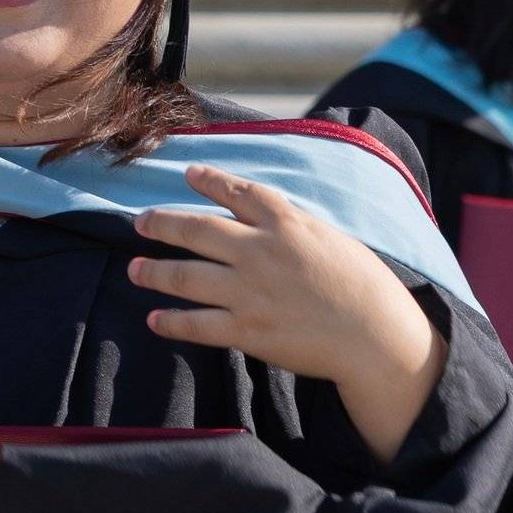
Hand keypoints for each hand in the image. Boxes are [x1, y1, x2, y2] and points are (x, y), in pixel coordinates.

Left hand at [130, 163, 446, 464]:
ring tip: (134, 270)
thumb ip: (291, 225)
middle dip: (161, 224)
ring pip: (184, 276)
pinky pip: (197, 324)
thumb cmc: (363, 287)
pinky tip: (155, 320)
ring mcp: (250, 292)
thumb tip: (257, 214)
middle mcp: (261, 252)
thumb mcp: (330, 239)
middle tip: (139, 222)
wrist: (379, 339)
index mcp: (287, 225)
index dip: (210, 180)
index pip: (240, 192)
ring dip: (152, 272)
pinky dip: (171, 322)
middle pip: (196, 230)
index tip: (188, 174)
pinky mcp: (248, 330)